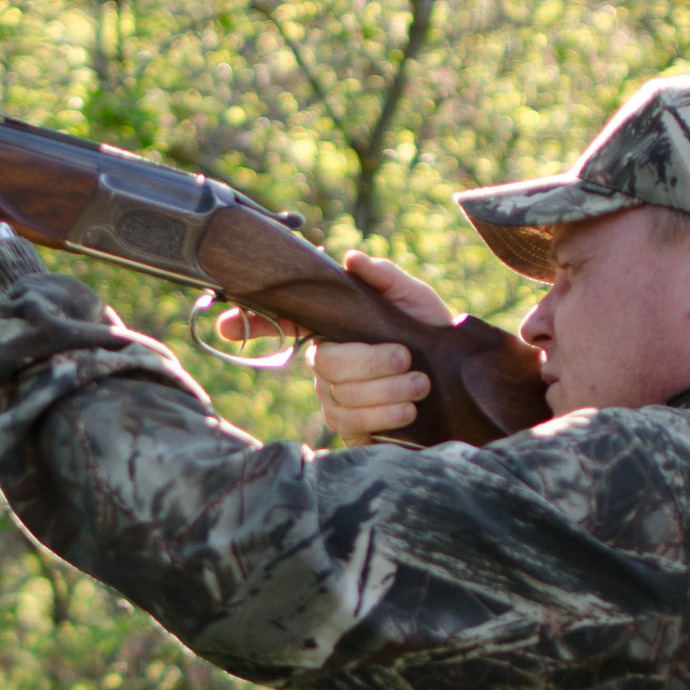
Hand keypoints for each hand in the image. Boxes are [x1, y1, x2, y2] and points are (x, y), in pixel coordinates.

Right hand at [217, 253, 451, 445]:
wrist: (462, 382)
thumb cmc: (431, 334)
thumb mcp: (413, 299)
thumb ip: (384, 277)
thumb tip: (351, 258)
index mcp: (332, 326)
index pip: (280, 322)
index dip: (250, 323)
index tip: (226, 325)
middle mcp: (326, 362)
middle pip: (324, 364)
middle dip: (370, 362)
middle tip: (406, 358)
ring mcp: (334, 398)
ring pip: (340, 396)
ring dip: (387, 389)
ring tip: (420, 383)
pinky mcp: (351, 430)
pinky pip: (351, 424)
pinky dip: (386, 414)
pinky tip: (409, 409)